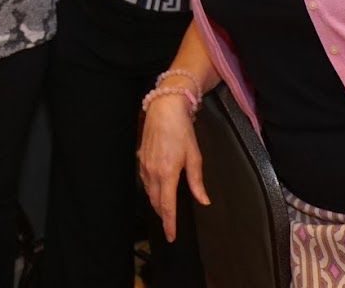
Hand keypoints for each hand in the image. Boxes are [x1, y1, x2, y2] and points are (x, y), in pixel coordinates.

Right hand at [138, 95, 209, 241]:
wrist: (164, 109)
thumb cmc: (181, 130)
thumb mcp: (195, 156)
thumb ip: (197, 182)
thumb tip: (203, 200)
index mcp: (167, 173)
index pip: (167, 206)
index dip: (169, 223)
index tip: (171, 236)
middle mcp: (152, 172)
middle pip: (156, 202)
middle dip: (163, 214)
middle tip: (170, 224)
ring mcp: (144, 165)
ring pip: (149, 192)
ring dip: (157, 202)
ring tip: (165, 208)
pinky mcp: (141, 159)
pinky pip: (145, 180)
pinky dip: (151, 189)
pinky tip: (158, 188)